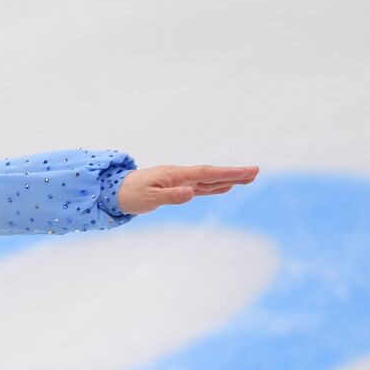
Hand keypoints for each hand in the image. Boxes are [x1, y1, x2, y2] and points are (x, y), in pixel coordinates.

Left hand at [116, 164, 259, 214]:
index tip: (248, 171)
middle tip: (256, 172)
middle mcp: (179, 175)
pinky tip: (224, 186)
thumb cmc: (130, 195)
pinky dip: (213, 186)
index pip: (207, 173)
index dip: (228, 173)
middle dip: (233, 173)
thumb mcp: (149, 198)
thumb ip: (171, 196)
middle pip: (211, 174)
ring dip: (227, 179)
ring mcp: (178, 180)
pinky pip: (199, 186)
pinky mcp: (175, 187)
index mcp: (175, 175)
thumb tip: (192, 192)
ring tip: (247, 178)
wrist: (113, 191)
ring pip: (207, 180)